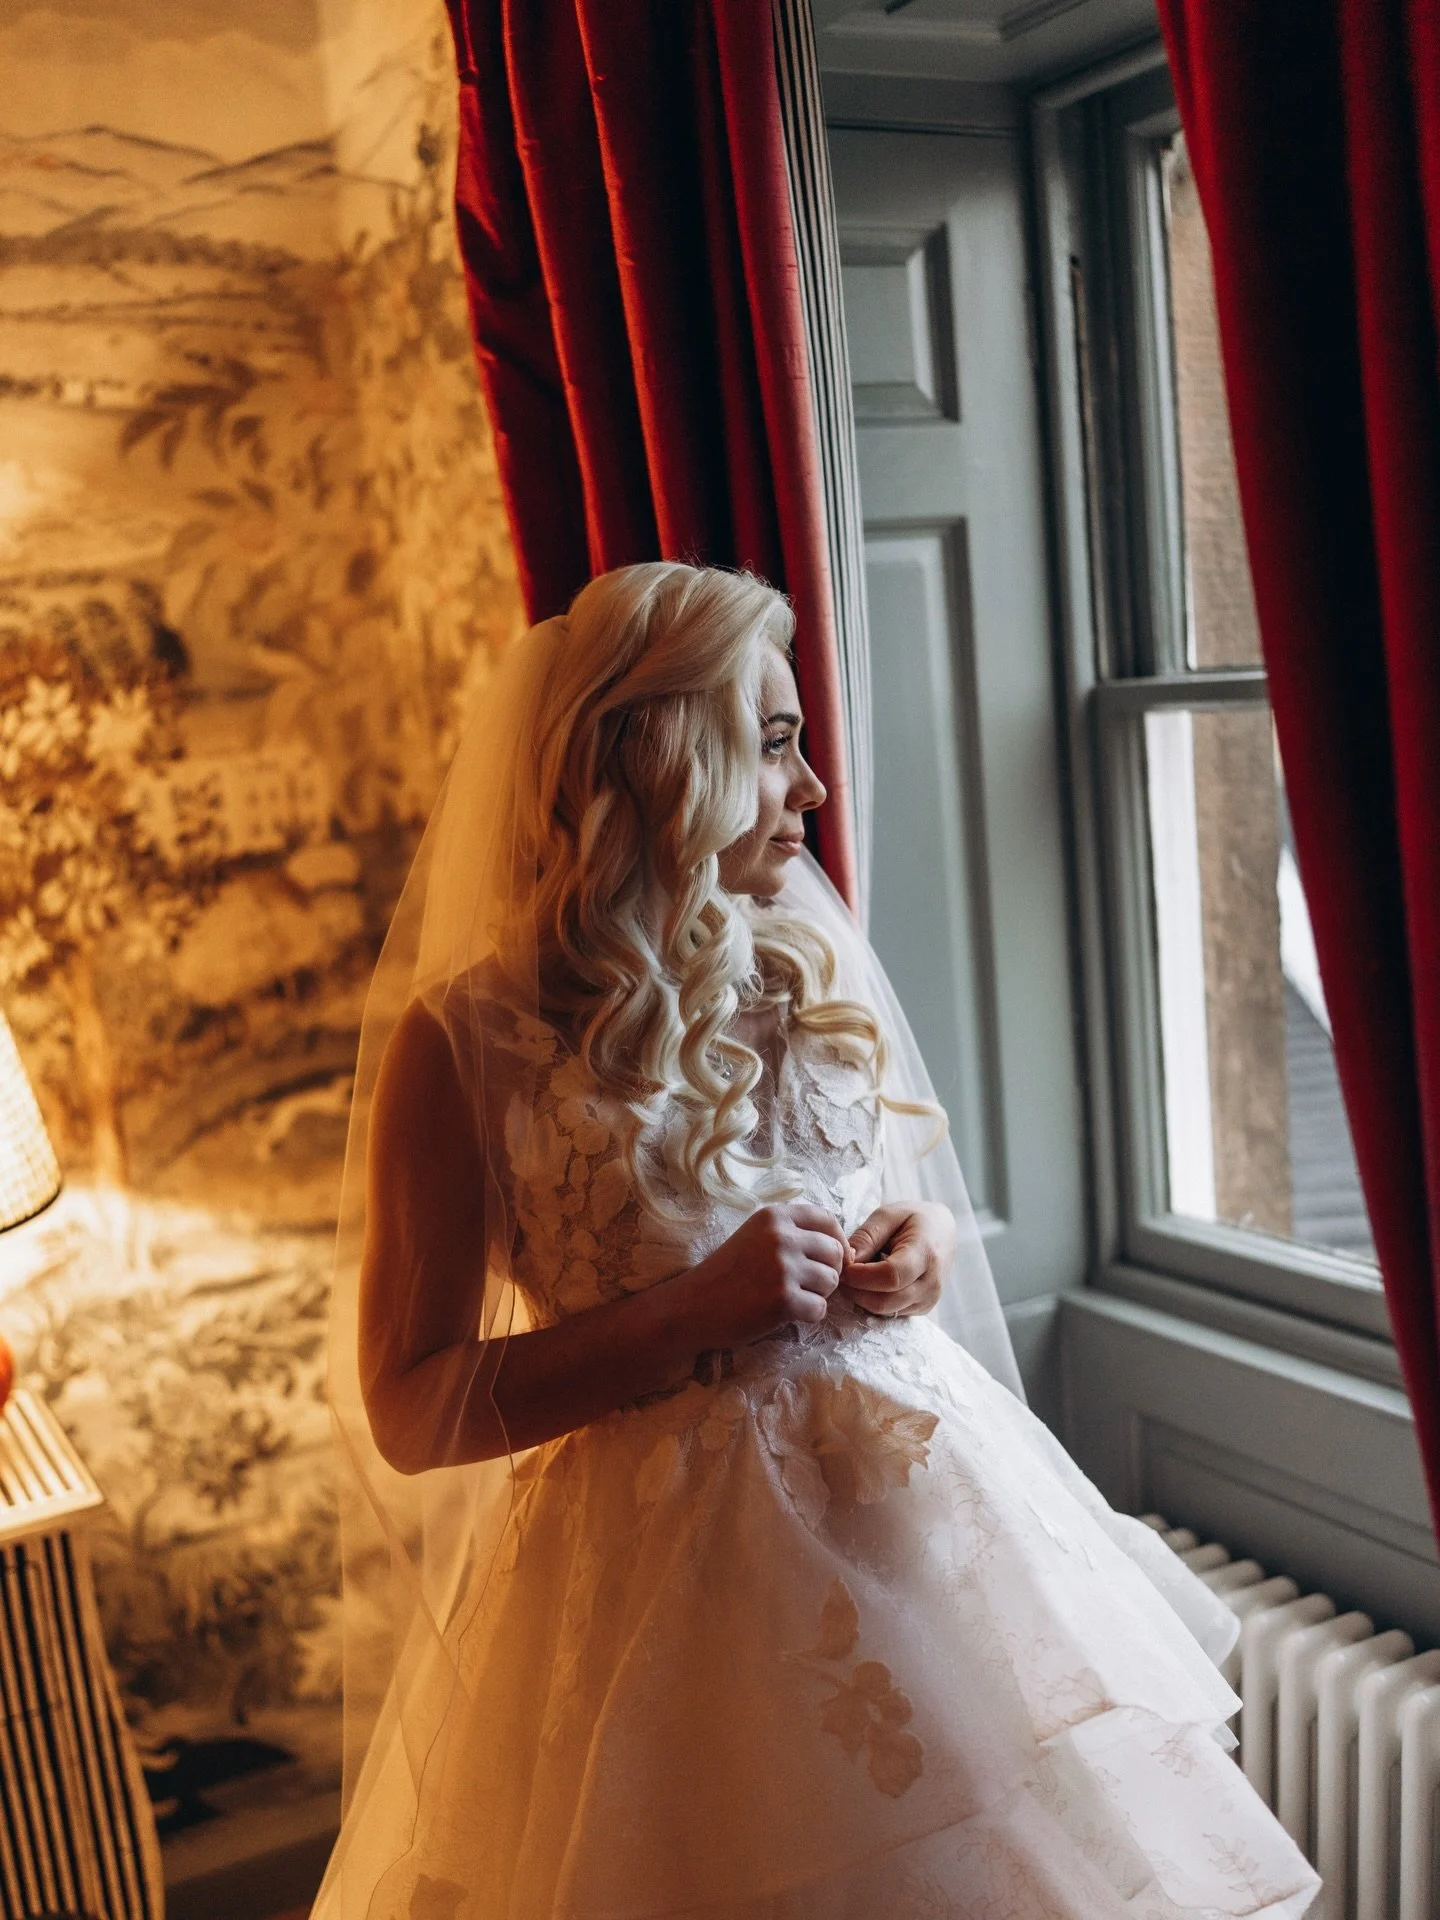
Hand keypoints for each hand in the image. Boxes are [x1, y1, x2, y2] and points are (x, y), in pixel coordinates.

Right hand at [682, 1201, 845, 1350]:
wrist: (692, 1306)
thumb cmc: (726, 1273)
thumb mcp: (755, 1236)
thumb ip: (791, 1233)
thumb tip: (843, 1248)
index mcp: (774, 1216)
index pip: (827, 1219)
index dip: (837, 1240)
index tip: (832, 1258)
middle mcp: (781, 1236)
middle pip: (835, 1252)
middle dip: (828, 1271)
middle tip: (807, 1284)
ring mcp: (783, 1268)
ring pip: (831, 1282)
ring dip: (818, 1294)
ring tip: (792, 1297)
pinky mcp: (783, 1299)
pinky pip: (820, 1309)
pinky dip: (807, 1316)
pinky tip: (785, 1313)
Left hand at [841, 1202, 955, 1318]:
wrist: (943, 1231)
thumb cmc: (914, 1219)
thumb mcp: (888, 1215)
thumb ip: (866, 1237)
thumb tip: (846, 1261)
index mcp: (926, 1253)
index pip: (890, 1277)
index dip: (861, 1276)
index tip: (843, 1265)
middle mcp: (931, 1283)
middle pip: (884, 1301)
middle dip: (855, 1290)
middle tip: (841, 1272)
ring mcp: (928, 1300)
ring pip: (884, 1311)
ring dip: (861, 1297)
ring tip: (854, 1275)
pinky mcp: (922, 1309)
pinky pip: (889, 1313)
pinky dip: (872, 1301)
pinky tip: (868, 1283)